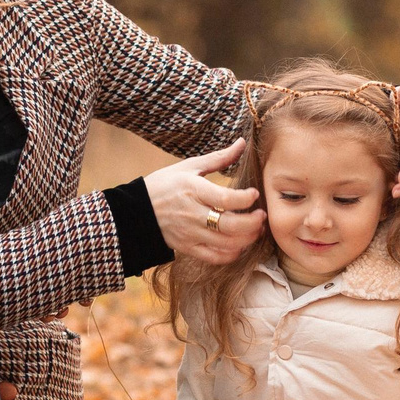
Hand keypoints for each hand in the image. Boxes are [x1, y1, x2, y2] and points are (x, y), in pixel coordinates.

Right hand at [147, 141, 263, 264]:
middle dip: (252, 223)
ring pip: (225, 244)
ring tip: (257, 229)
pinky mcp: (188, 248)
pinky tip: (240, 244)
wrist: (136, 211)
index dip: (245, 199)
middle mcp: (192, 214)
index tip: (255, 194)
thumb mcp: (189, 167)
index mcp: (193, 190)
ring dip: (247, 239)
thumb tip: (242, 142)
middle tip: (262, 216)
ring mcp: (190, 233)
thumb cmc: (165, 185)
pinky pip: (214, 257)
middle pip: (229, 225)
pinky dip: (232, 254)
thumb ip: (219, 157)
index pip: (225, 198)